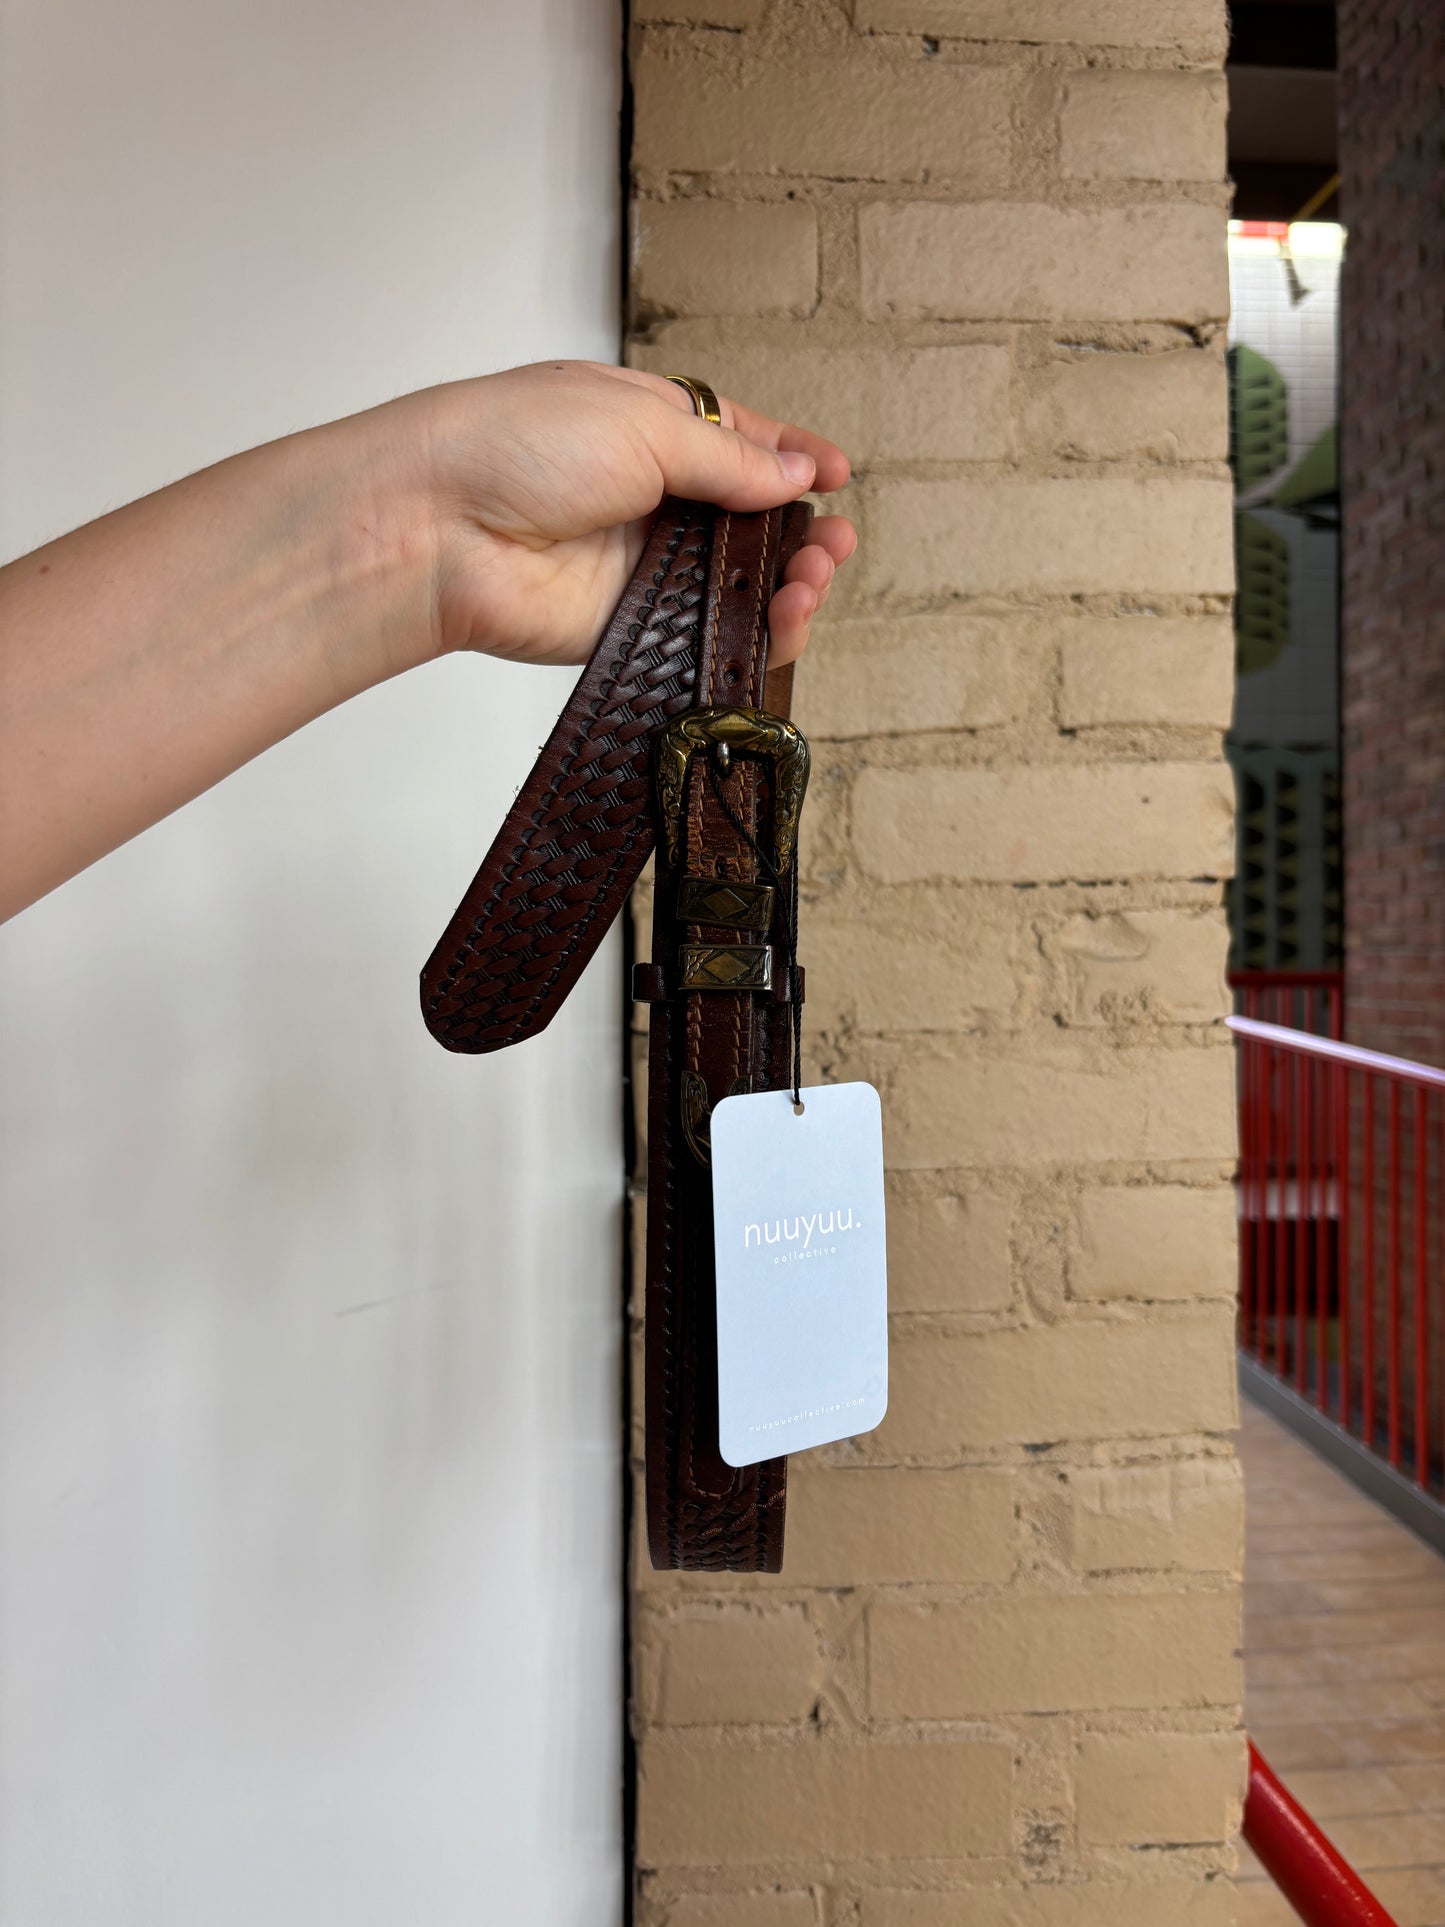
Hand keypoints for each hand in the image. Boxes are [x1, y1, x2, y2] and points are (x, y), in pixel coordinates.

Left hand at [406, 360, 854, 668]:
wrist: (437, 527)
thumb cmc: (514, 445)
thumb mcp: (645, 423)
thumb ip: (729, 458)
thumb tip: (797, 474)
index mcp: (652, 425)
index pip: (742, 441)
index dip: (794, 458)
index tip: (839, 474)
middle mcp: (651, 496)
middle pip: (752, 521)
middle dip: (802, 530)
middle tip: (827, 543)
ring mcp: (643, 566)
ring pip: (739, 584)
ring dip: (790, 582)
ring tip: (812, 576)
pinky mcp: (633, 628)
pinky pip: (707, 635)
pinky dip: (754, 633)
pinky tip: (782, 619)